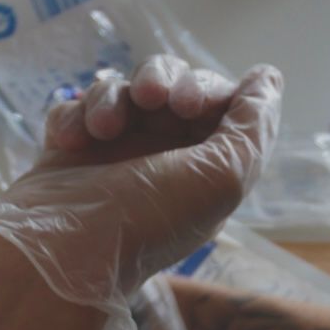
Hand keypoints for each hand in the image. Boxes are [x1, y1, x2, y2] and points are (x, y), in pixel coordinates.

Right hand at [0, 55, 282, 329]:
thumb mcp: (224, 177)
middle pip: (168, 83)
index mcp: (200, 167)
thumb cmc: (147, 221)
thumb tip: (267, 77)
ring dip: (111, 98)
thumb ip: (254, 125)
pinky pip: (75, 107)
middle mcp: (158, 156)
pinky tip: (71, 142)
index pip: (214, 101)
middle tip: (149, 98)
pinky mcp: (69, 150)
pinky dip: (74, 115)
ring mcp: (110, 151)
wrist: (62, 252)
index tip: (186, 103)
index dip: (203, 88)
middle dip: (158, 79)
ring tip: (101, 130)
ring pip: (119, 89)